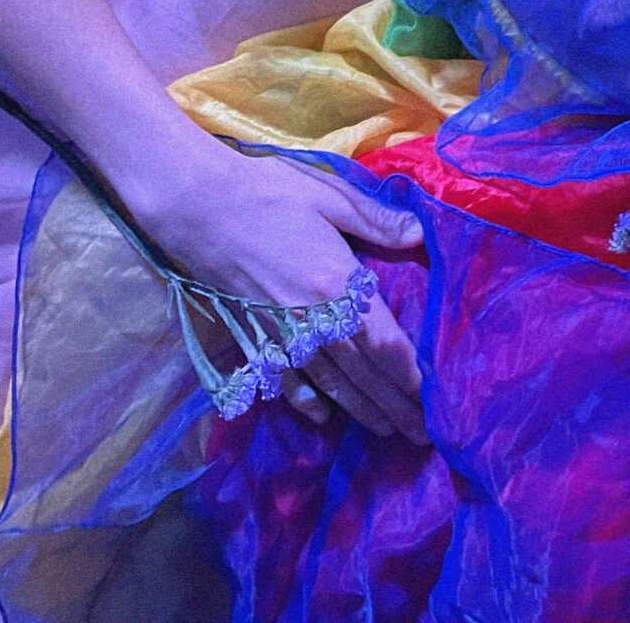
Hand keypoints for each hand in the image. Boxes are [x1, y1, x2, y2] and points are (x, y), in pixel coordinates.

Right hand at [130, 143, 430, 444]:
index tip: (433, 400)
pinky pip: (284, 377)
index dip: (410, 376)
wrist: (196, 206)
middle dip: (393, 405)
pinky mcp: (253, 334)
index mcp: (338, 284)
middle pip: (361, 373)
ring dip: (359, 410)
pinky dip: (304, 401)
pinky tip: (321, 418)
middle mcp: (313, 319)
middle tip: (421, 437)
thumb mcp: (330, 194)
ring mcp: (281, 332)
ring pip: (329, 382)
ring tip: (386, 431)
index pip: (385, 344)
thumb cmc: (267, 192)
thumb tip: (421, 233)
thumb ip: (376, 220)